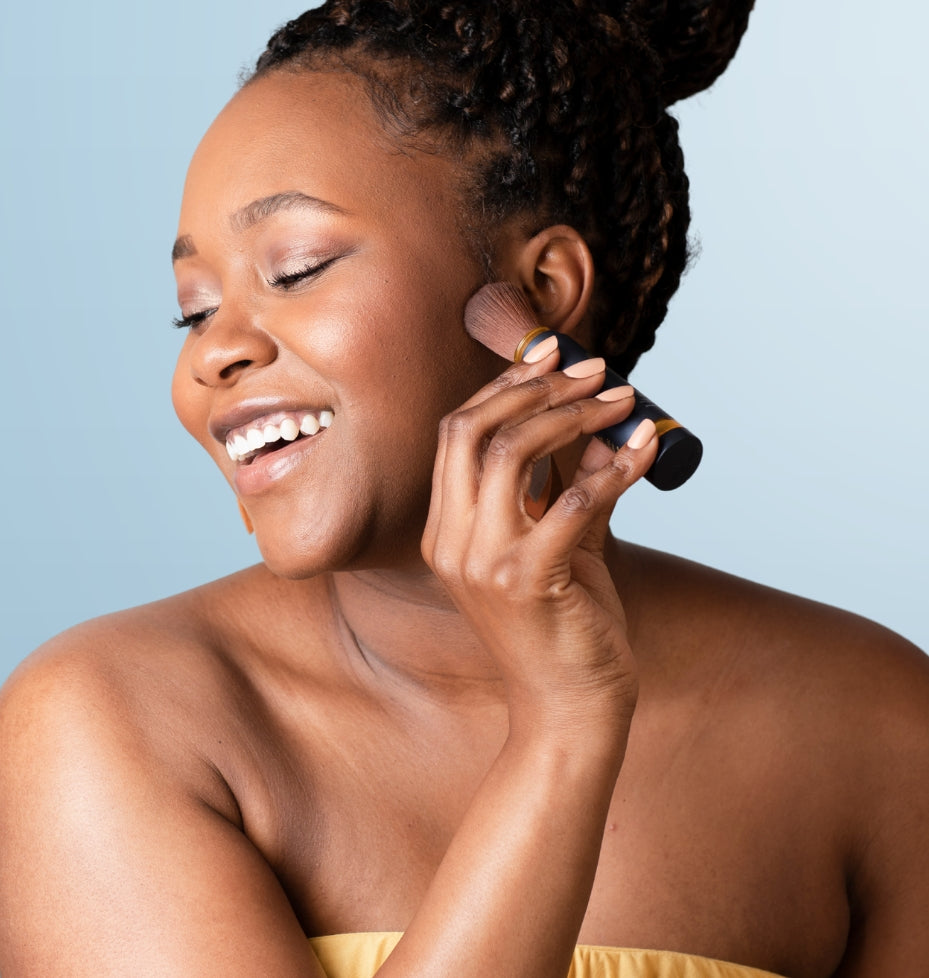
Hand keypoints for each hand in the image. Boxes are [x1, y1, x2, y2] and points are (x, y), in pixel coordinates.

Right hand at [421, 347, 658, 730]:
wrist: (568, 710)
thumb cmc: (565, 628)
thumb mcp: (563, 546)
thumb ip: (573, 487)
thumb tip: (606, 426)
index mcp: (447, 531)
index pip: (457, 434)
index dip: (504, 386)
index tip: (553, 354)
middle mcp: (452, 542)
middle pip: (470, 431)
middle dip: (535, 388)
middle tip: (594, 370)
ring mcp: (481, 563)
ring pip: (510, 453)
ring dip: (573, 416)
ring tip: (621, 401)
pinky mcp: (525, 582)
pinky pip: (570, 502)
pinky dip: (614, 468)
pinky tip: (646, 449)